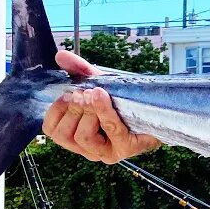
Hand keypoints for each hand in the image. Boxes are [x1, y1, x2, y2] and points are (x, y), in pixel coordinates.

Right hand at [41, 51, 160, 163]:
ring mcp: (106, 153)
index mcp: (75, 137)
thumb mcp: (99, 84)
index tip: (68, 93)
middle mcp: (87, 149)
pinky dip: (104, 110)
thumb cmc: (123, 101)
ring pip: (83, 135)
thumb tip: (61, 55)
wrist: (158, 110)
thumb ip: (80, 71)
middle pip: (64, 134)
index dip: (55, 110)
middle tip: (83, 93)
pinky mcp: (125, 149)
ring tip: (96, 96)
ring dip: (88, 111)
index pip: (51, 129)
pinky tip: (102, 96)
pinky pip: (110, 129)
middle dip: (73, 108)